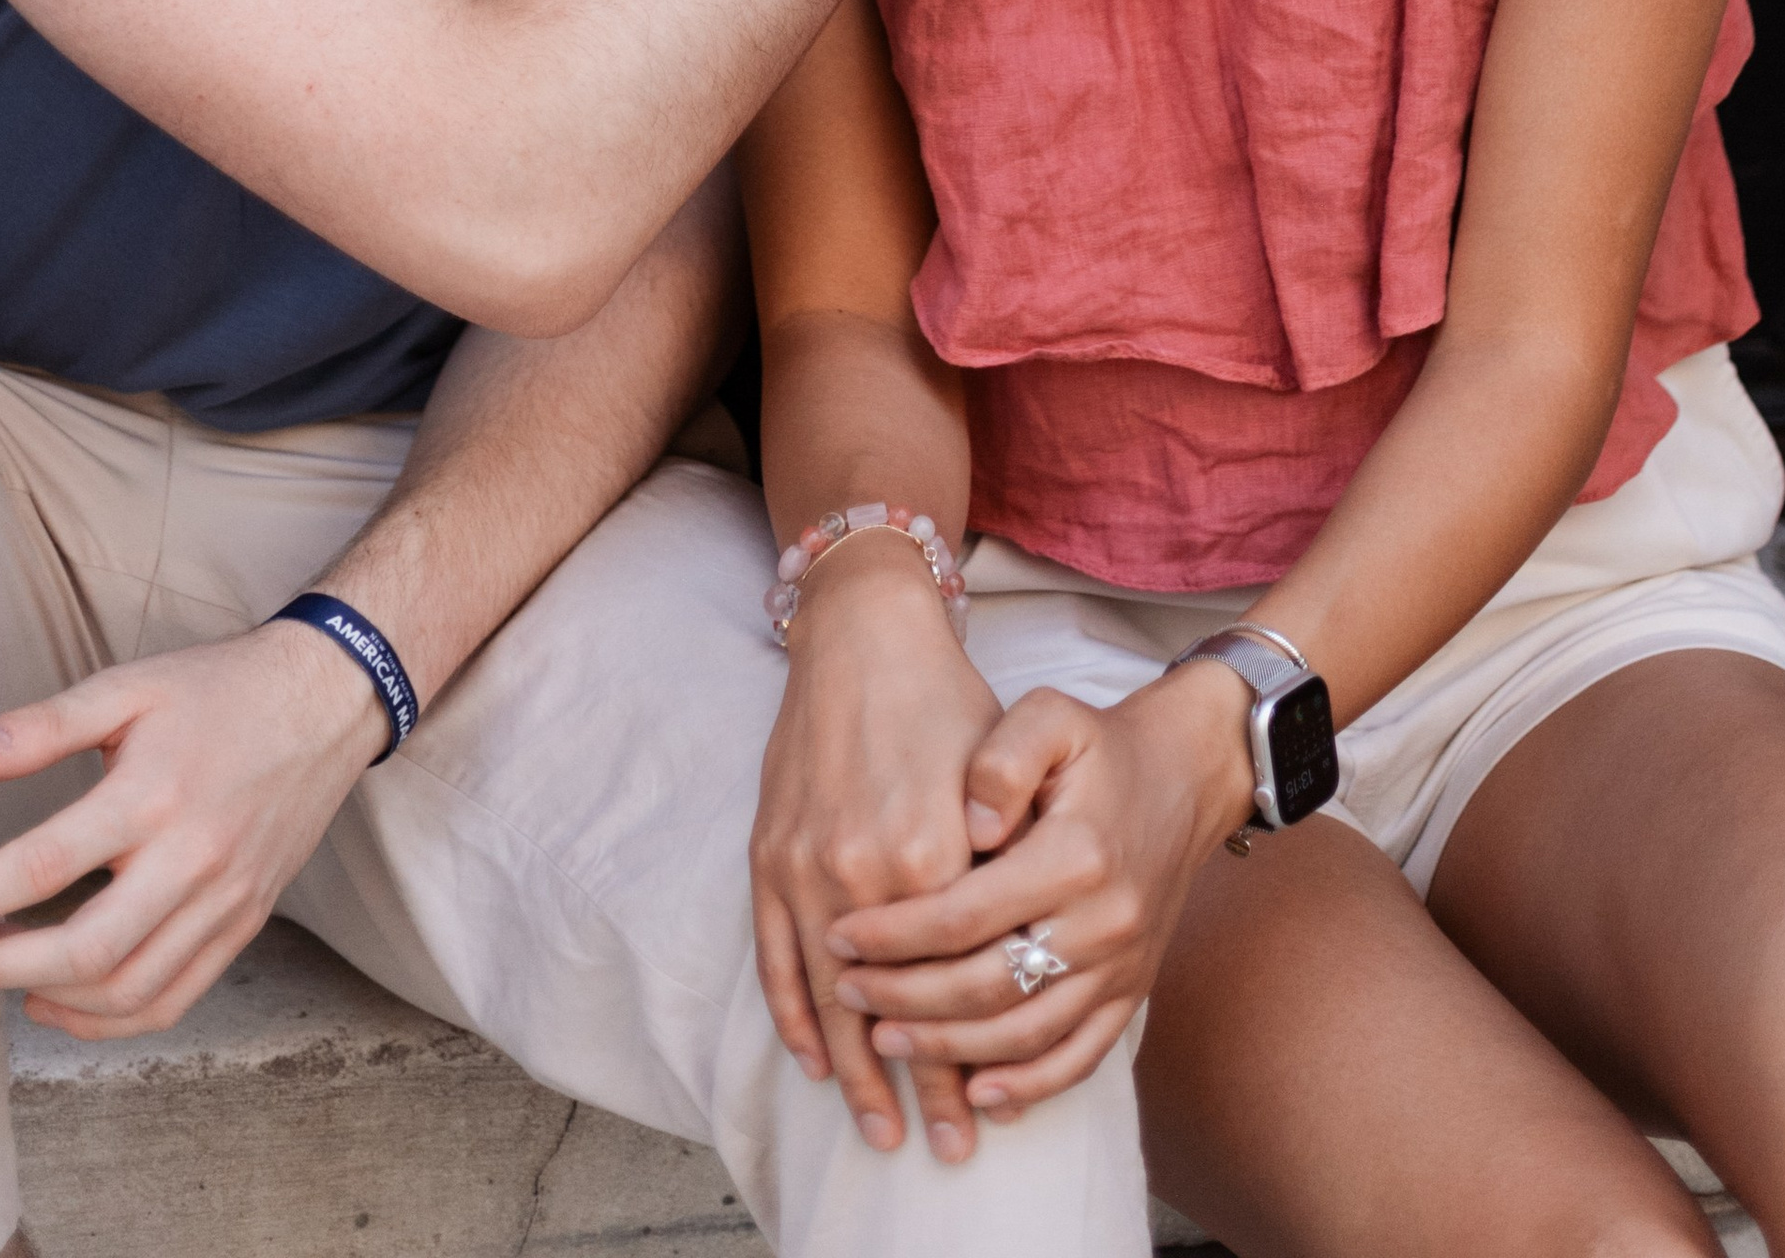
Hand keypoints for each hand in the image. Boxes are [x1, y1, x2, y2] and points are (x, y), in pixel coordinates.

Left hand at [0, 622, 390, 1036]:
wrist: (329, 698)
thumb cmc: (220, 689)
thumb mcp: (131, 686)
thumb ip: (44, 725)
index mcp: (155, 793)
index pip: (41, 866)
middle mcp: (193, 858)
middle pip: (82, 950)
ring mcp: (225, 900)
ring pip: (126, 990)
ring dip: (46, 998)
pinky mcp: (245, 923)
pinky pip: (172, 999)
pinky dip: (109, 1020)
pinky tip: (61, 1000)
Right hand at [751, 535, 1007, 1164]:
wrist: (863, 636)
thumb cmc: (945, 701)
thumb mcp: (999, 781)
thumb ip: (1002, 867)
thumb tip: (1015, 955)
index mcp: (932, 857)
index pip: (955, 985)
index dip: (970, 1055)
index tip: (988, 1111)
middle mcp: (867, 875)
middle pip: (894, 1009)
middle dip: (920, 1089)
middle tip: (946, 1148)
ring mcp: (809, 870)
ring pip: (831, 1000)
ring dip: (855, 1073)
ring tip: (880, 1130)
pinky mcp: (770, 858)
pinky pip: (778, 959)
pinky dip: (795, 1017)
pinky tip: (816, 1059)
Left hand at [825, 668, 1255, 1119]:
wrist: (1186, 777)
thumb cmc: (1101, 746)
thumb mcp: (1051, 715)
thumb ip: (1002, 761)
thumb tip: (969, 829)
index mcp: (1074, 855)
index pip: (964, 915)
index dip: (895, 934)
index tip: (840, 935)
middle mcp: (1102, 922)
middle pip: (986, 986)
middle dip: (905, 997)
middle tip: (846, 990)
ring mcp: (1120, 967)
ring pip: (1025, 1033)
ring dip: (949, 1048)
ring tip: (885, 1039)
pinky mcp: (1132, 992)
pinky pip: (1079, 1058)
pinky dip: (1028, 1085)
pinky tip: (977, 1093)